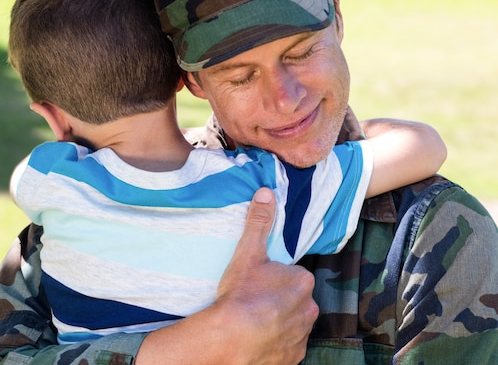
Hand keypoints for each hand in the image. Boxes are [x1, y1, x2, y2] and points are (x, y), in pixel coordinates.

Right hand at [137, 188, 317, 364]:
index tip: (258, 281)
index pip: (294, 275)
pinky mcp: (293, 358)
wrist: (231, 338)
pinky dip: (275, 343)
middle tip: (254, 299)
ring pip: (292, 323)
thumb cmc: (241, 294)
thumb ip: (259, 222)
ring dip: (278, 321)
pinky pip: (286, 346)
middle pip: (295, 299)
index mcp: (303, 282)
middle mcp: (310, 309)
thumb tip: (267, 192)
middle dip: (280, 299)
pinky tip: (257, 338)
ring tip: (252, 320)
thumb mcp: (248, 252)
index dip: (276, 277)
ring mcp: (302, 336)